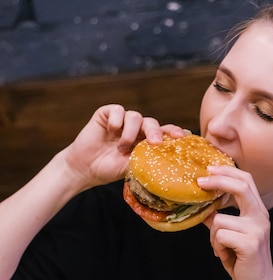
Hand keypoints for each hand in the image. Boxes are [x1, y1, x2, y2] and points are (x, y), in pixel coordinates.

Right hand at [63, 104, 185, 189]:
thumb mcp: (132, 166)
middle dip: (155, 131)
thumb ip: (148, 159)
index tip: (181, 137)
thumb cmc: (109, 169)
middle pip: (152, 122)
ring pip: (135, 116)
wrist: (85, 169)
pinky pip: (118, 110)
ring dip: (130, 132)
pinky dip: (117, 121)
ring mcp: (121, 120)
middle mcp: (136, 129)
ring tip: (120, 147)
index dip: (173, 132)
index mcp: (145, 140)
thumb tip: (168, 160)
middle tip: (154, 143)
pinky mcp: (107, 114)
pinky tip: (111, 131)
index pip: (163, 132)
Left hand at [200, 165, 272, 279]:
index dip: (227, 172)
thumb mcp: (232, 236)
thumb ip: (221, 220)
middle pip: (241, 187)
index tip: (208, 170)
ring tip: (221, 249)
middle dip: (218, 181)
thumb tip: (204, 208)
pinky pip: (220, 236)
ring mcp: (257, 230)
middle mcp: (260, 217)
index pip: (246, 181)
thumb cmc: (244, 261)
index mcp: (257, 212)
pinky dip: (216, 247)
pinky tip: (225, 256)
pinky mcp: (250, 244)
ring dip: (213, 236)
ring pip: (219, 220)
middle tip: (200, 183)